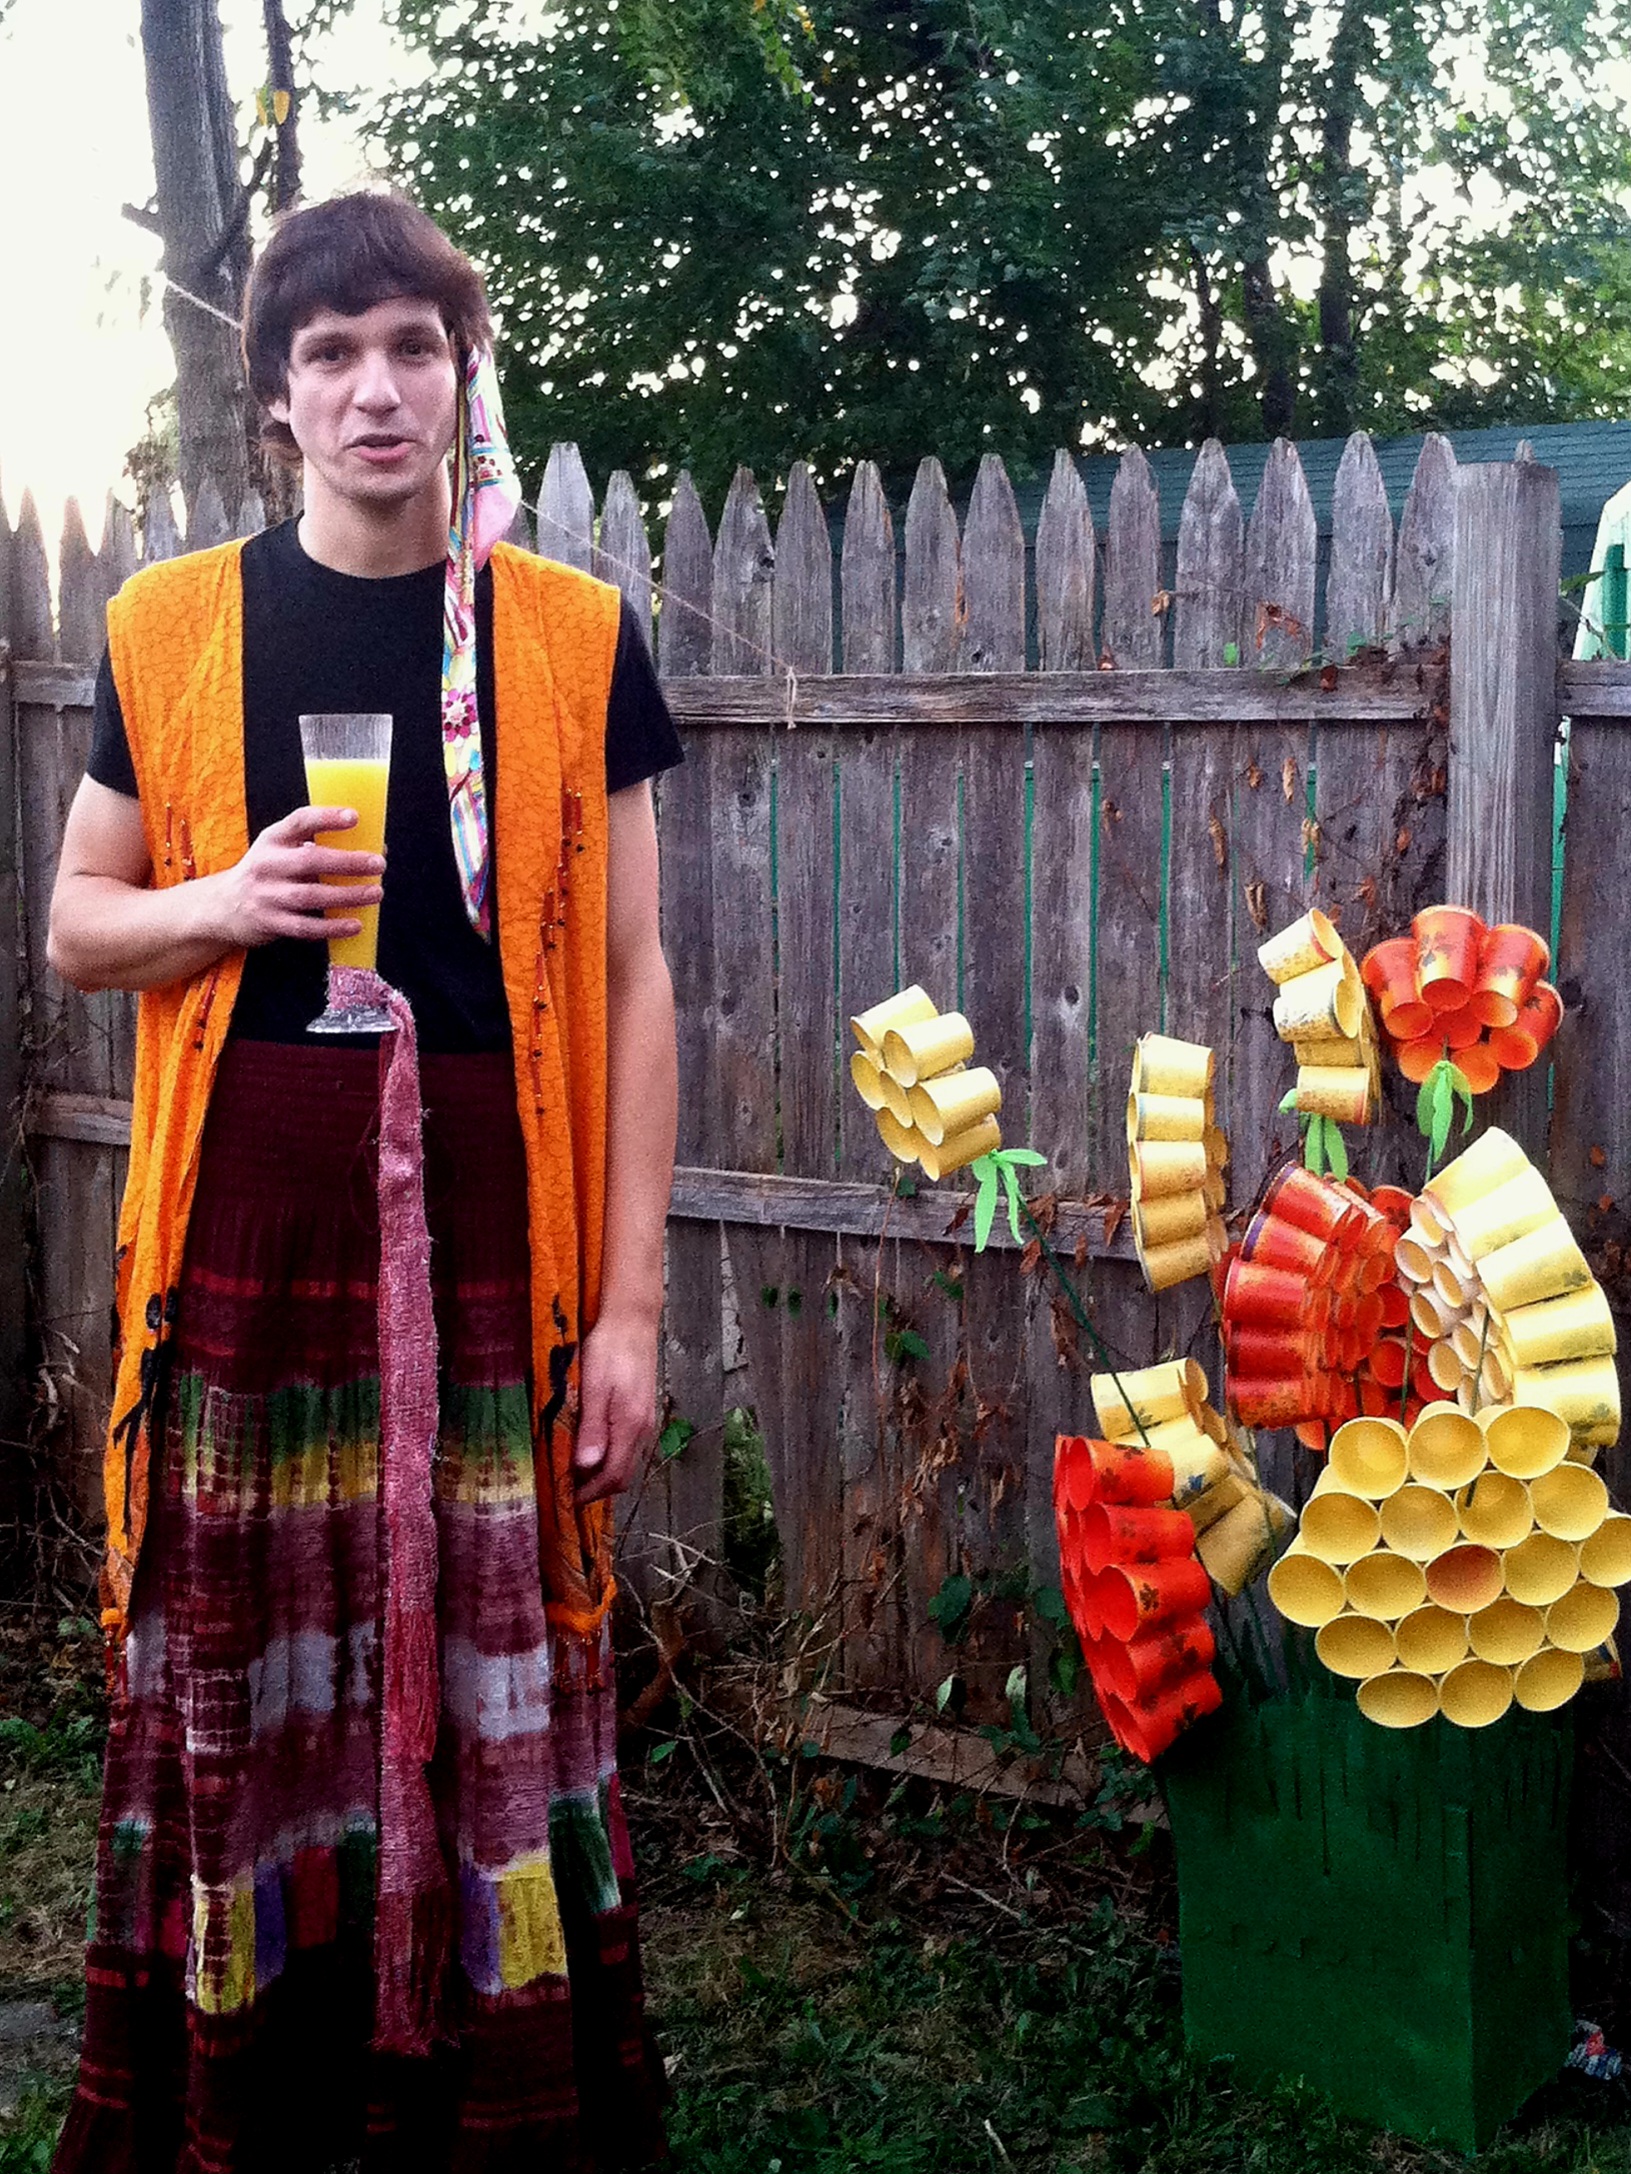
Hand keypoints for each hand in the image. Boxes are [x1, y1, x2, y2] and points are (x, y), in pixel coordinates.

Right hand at [212, 806, 383, 947]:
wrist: (223, 906)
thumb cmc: (266, 873)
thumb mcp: (280, 850)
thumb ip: (315, 847)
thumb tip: (373, 848)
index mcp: (273, 839)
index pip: (300, 822)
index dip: (327, 818)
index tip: (354, 817)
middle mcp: (267, 864)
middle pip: (310, 860)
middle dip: (348, 862)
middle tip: (378, 863)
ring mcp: (267, 895)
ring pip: (311, 895)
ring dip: (347, 895)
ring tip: (375, 892)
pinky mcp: (270, 922)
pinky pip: (305, 926)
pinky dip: (332, 927)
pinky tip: (354, 924)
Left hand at [572, 1312, 657, 1502]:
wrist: (632, 1320)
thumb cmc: (609, 1349)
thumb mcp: (594, 1388)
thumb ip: (592, 1428)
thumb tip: (586, 1466)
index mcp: (630, 1425)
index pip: (614, 1476)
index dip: (592, 1493)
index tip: (569, 1499)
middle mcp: (643, 1428)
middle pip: (624, 1474)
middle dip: (598, 1488)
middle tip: (568, 1489)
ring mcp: (645, 1419)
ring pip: (627, 1460)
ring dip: (603, 1472)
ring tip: (575, 1471)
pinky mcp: (642, 1409)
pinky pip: (628, 1445)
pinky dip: (610, 1456)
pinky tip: (591, 1446)